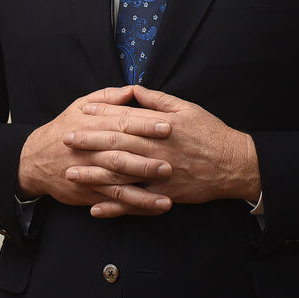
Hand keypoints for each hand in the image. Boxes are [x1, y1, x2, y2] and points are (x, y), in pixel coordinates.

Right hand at [17, 86, 172, 214]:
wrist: (33, 161)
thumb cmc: (62, 129)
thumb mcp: (79, 106)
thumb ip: (108, 97)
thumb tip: (133, 89)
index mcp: (92, 126)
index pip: (122, 124)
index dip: (145, 126)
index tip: (167, 126)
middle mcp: (91, 152)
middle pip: (121, 157)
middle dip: (146, 162)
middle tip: (171, 164)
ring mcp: (90, 176)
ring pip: (119, 187)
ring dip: (143, 195)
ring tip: (167, 199)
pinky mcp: (90, 194)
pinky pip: (114, 203)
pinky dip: (134, 208)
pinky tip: (153, 209)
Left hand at [66, 86, 260, 217]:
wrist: (233, 164)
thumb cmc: (210, 133)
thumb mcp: (187, 108)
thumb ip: (158, 100)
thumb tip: (134, 89)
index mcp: (159, 128)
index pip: (123, 119)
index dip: (100, 115)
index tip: (80, 112)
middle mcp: (155, 151)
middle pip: (115, 145)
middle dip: (88, 142)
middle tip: (66, 139)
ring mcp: (158, 176)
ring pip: (119, 176)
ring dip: (93, 175)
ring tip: (71, 173)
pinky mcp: (163, 196)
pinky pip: (134, 204)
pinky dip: (114, 207)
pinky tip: (95, 208)